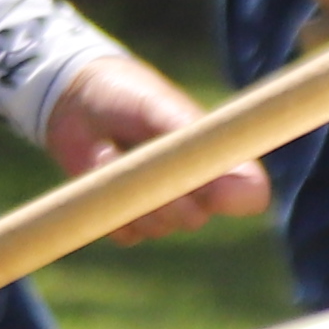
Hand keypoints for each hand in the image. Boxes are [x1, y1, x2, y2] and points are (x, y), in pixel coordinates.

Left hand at [47, 49, 269, 236]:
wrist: (78, 99)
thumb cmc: (129, 95)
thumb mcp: (159, 108)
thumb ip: (191, 136)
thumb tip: (226, 169)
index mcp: (215, 158)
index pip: (250, 193)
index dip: (239, 197)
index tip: (215, 189)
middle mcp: (195, 190)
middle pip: (194, 218)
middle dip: (164, 195)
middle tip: (140, 162)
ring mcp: (161, 208)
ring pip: (156, 227)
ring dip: (128, 191)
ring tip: (109, 149)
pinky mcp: (127, 220)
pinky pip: (124, 232)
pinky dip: (107, 201)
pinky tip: (99, 167)